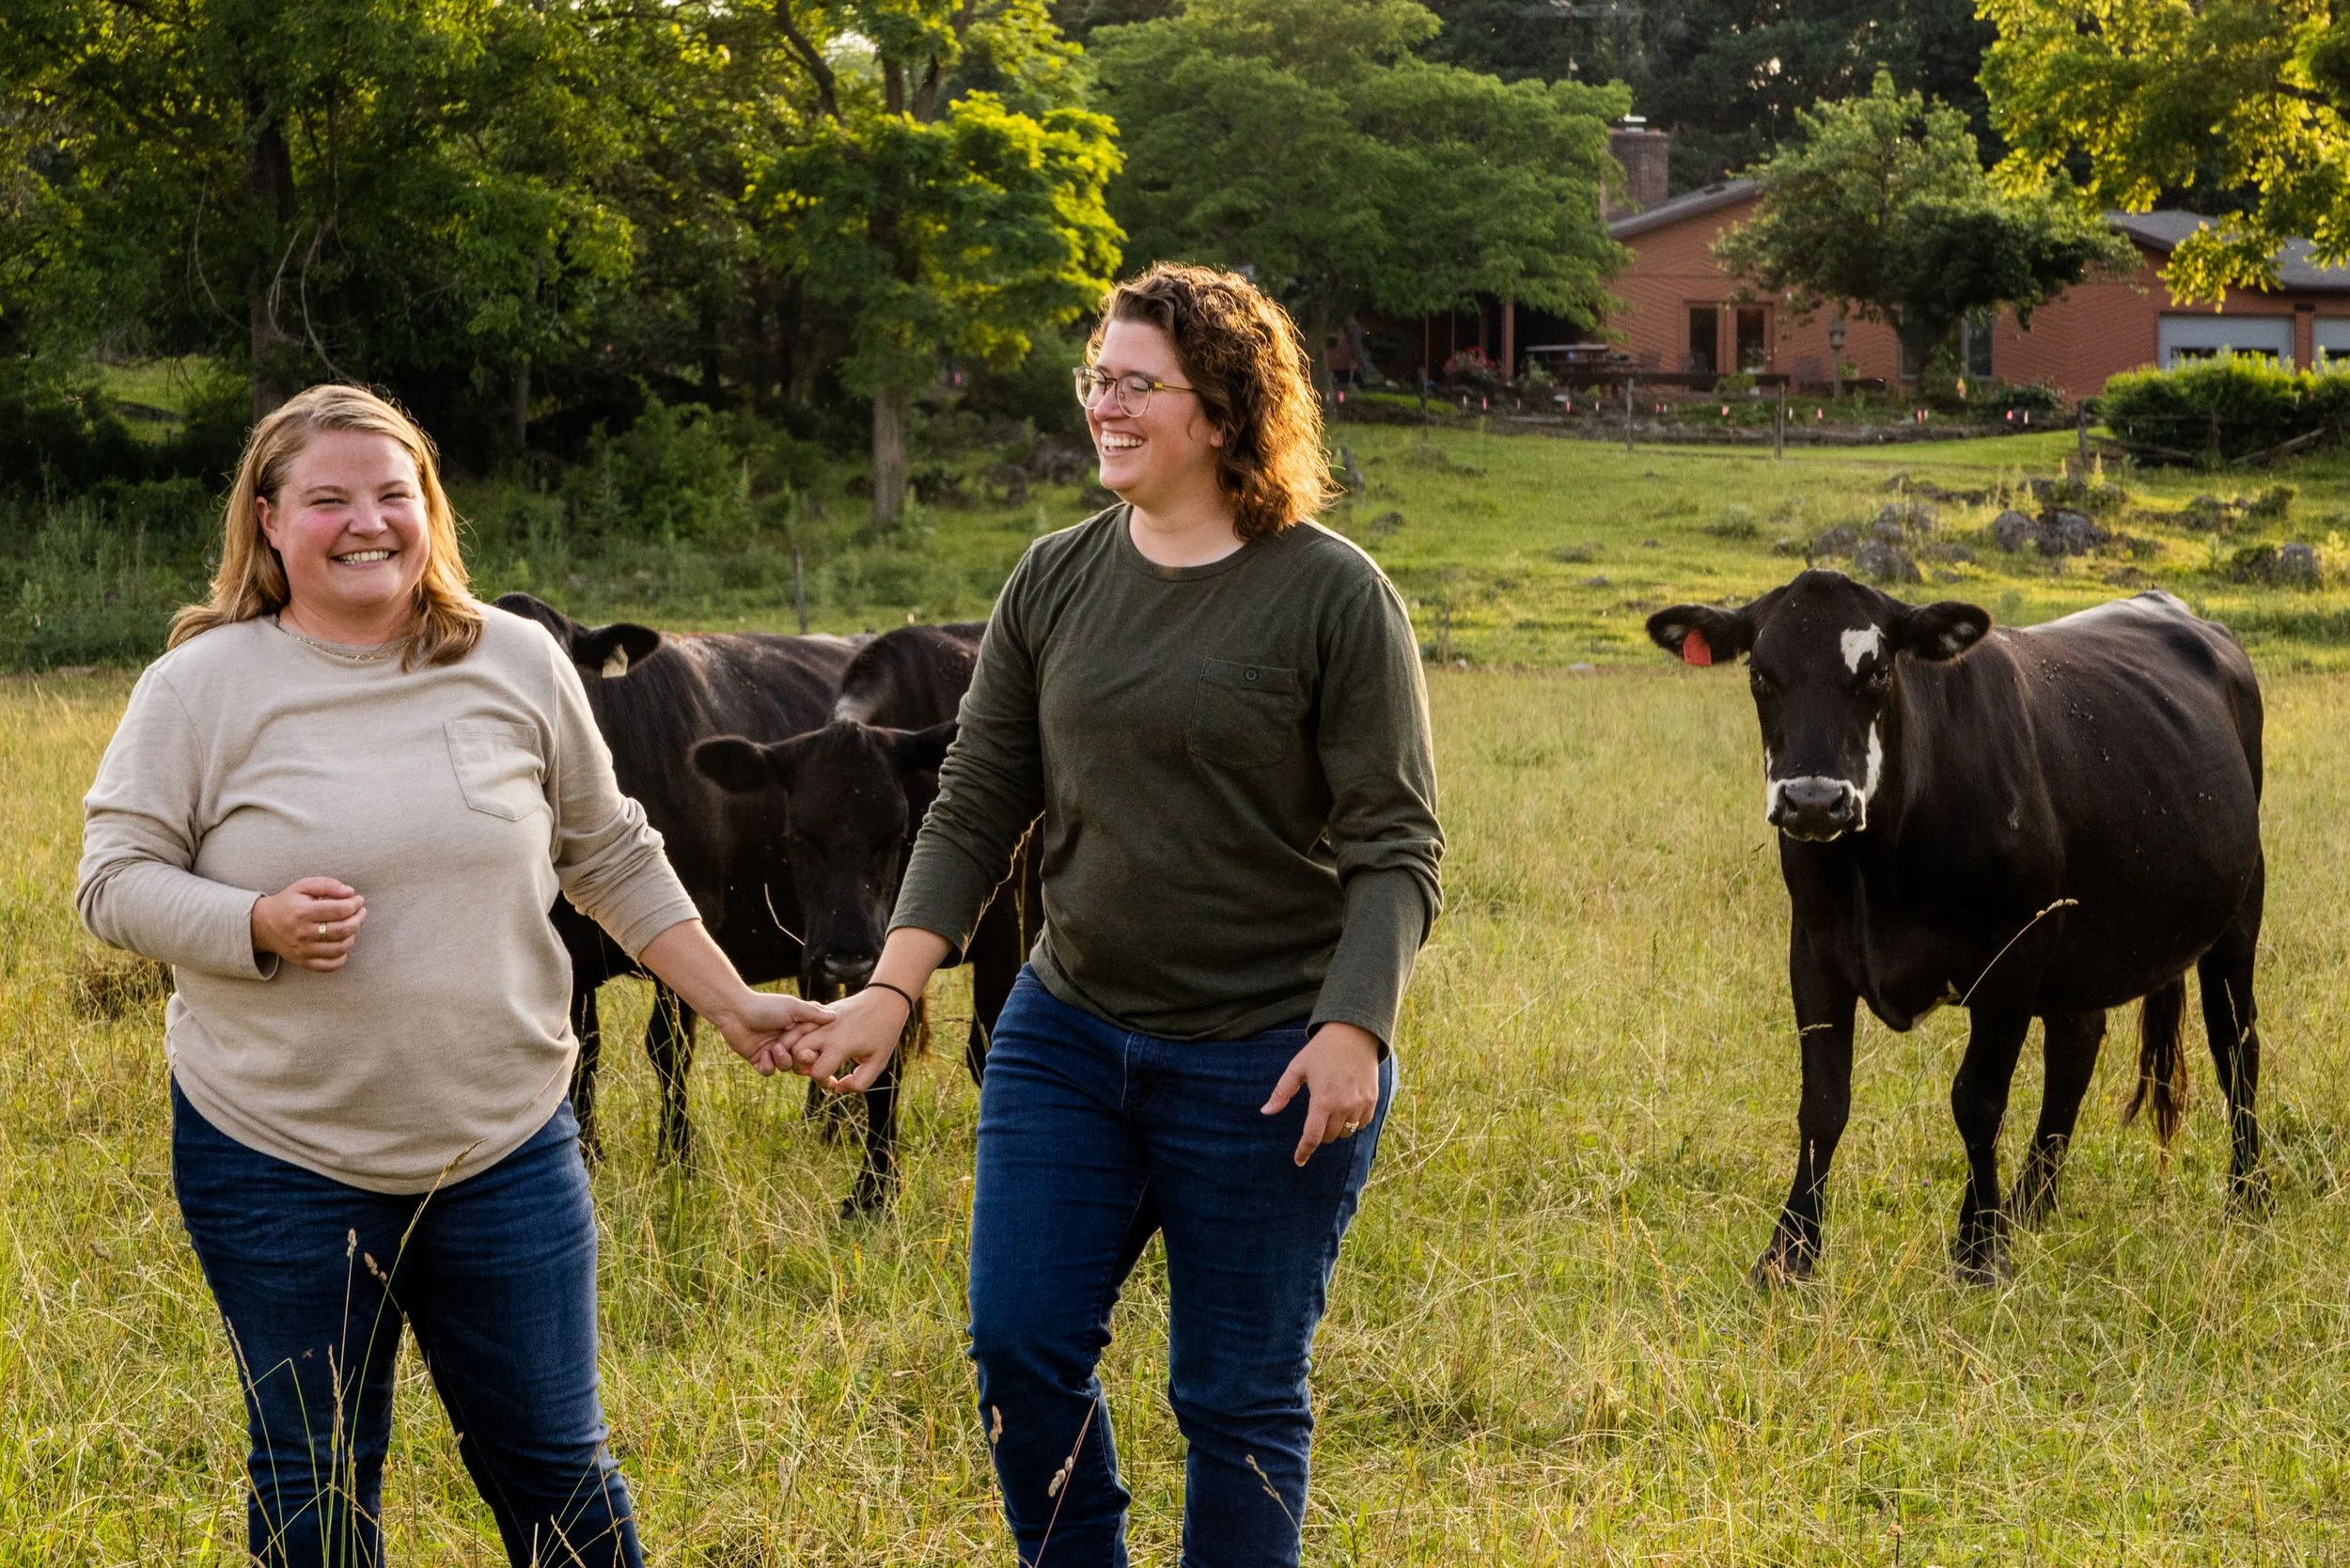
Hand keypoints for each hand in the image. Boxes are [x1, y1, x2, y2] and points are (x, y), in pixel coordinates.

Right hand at [251, 877, 366, 972]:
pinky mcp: (303, 962)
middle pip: (342, 930)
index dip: (355, 905)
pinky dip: (342, 957)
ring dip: (352, 936)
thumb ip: (327, 884)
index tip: (359, 900)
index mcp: (302, 911)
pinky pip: (330, 966)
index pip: (338, 910)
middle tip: (361, 912)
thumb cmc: (289, 903)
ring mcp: (302, 950)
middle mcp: (302, 932)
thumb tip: (350, 892)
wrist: (263, 924)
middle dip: (358, 920)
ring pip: (339, 948)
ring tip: (352, 926)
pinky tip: (343, 944)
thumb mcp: (303, 886)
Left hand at [710, 990, 836, 1075]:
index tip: (819, 1053)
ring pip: (786, 1067)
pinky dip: (768, 1065)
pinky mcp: (758, 1059)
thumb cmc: (766, 1006)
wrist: (736, 1011)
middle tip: (798, 1054)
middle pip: (801, 1060)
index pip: (813, 1045)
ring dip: (782, 1061)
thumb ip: (814, 1014)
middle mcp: (787, 1041)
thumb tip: (835, 1016)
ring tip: (774, 1048)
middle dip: (801, 1059)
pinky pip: (768, 1071)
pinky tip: (764, 1054)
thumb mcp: (794, 1007)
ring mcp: (773, 1051)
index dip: (816, 1051)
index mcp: (797, 1030)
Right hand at [789, 984, 916, 1092]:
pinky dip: (796, 1038)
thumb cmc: (884, 1033)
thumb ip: (860, 1083)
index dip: (823, 1082)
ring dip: (796, 1052)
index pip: (817, 1072)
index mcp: (841, 1045)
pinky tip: (811, 1044)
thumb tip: (838, 1087)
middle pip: (797, 1055)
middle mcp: (826, 1031)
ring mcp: (820, 1019)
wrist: (885, 999)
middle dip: (803, 1067)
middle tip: (819, 1067)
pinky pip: (797, 1026)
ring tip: (812, 1056)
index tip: (835, 1080)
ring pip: (791, 1038)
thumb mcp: (878, 1062)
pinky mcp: (819, 1011)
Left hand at [1262, 1022, 1382, 1166]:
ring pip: (1345, 1133)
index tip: (1299, 1161)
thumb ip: (1281, 1093)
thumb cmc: (1321, 1050)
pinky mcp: (1372, 1100)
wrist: (1353, 1033)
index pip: (1312, 1137)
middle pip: (1328, 1137)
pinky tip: (1346, 1108)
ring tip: (1331, 1108)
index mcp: (1322, 1100)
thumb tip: (1265, 1112)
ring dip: (1336, 1128)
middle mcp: (1343, 1106)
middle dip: (1319, 1133)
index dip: (1304, 1151)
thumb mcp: (1296, 1068)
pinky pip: (1362, 1124)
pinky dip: (1353, 1122)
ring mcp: (1360, 1104)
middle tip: (1316, 1115)